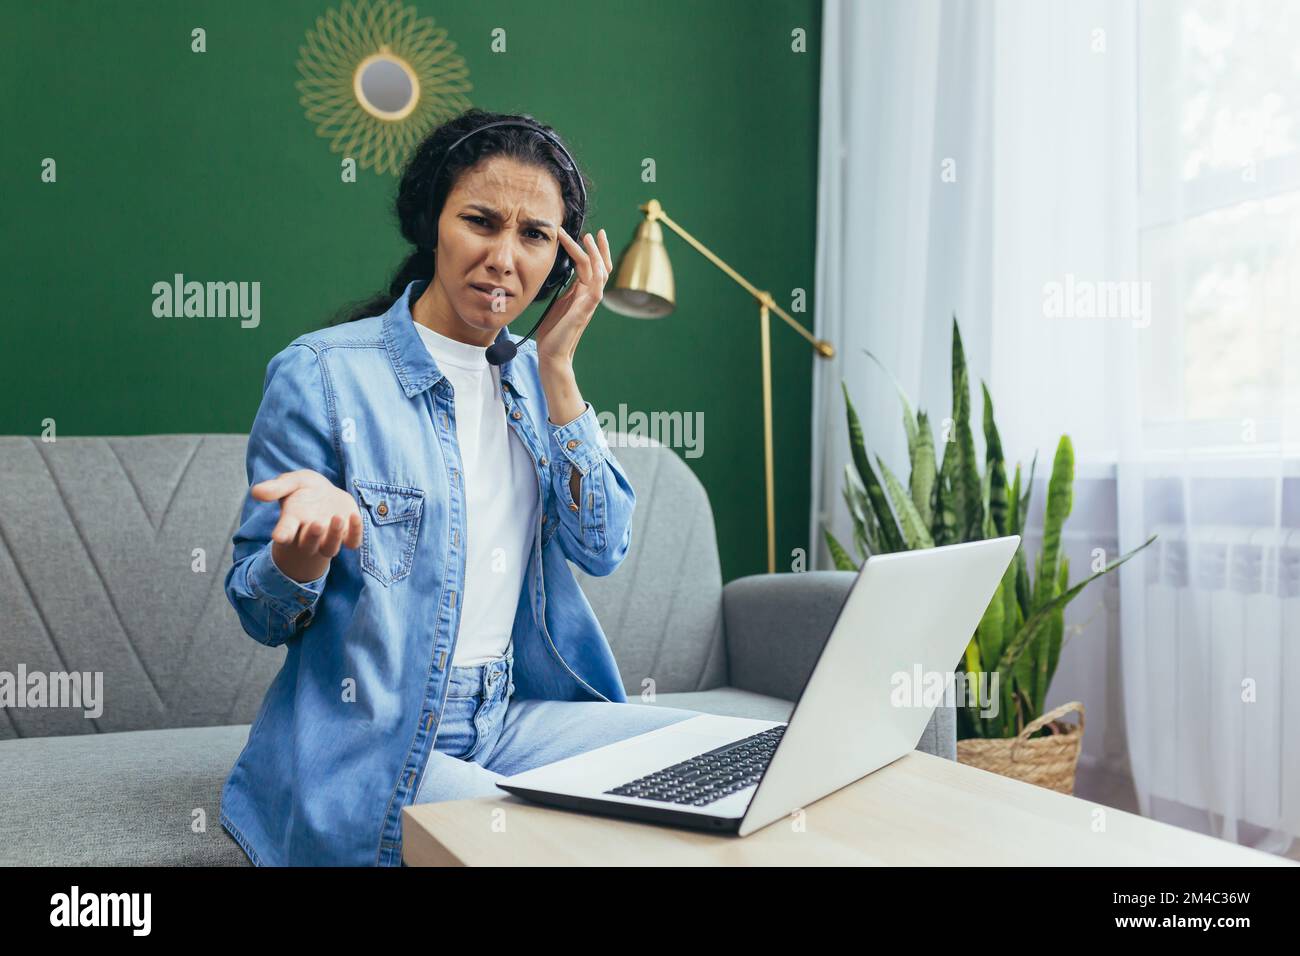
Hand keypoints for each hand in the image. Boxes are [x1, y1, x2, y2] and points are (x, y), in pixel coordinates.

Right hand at [251, 469, 361, 582]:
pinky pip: (353, 542)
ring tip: (337, 518)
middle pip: (308, 544)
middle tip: (316, 523)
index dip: (283, 535)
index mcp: (292, 522)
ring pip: (330, 548)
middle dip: (312, 536)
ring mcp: (329, 537)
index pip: (284, 533)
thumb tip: (256, 492)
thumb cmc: (304, 489)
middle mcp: (309, 534)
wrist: (327, 494)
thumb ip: (277, 487)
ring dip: (334, 536)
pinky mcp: (348, 535)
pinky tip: (355, 516)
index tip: (279, 537)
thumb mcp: (292, 482)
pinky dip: (356, 533)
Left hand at [534, 226, 613, 366]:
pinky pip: (597, 286)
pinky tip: (594, 260)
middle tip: (596, 232)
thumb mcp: (558, 303)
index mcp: (582, 293)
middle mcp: (589, 296)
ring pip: (599, 272)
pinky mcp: (586, 309)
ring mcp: (589, 302)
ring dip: (595, 254)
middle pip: (600, 266)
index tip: (587, 236)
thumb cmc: (553, 332)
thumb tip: (565, 275)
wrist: (552, 353)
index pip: (591, 267)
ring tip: (589, 238)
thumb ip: (566, 289)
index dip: (591, 251)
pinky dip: (597, 271)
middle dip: (598, 248)